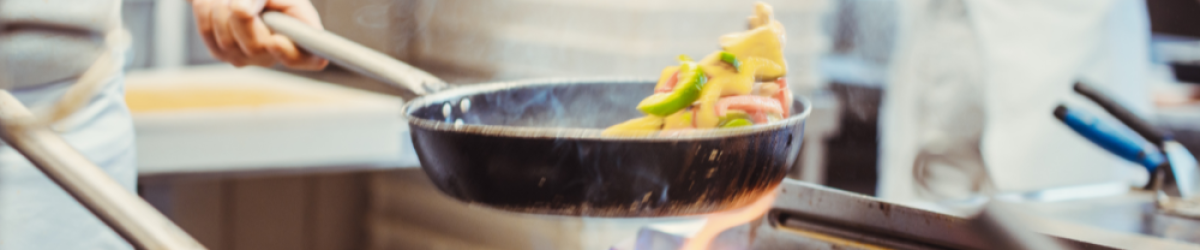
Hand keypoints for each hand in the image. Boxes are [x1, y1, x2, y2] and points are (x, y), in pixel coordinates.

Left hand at [191, 0, 327, 69]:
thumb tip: (241, 10)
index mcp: (301, 37)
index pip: (307, 59)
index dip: (289, 53)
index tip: (275, 41)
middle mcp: (277, 54)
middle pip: (256, 47)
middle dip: (241, 17)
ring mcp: (249, 57)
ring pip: (228, 42)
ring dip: (221, 9)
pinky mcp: (223, 52)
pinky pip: (208, 34)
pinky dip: (207, 11)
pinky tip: (214, 1)